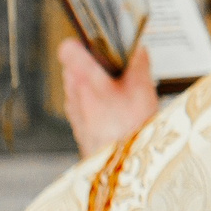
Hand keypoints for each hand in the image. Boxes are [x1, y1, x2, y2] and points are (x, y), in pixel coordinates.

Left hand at [57, 41, 157, 160]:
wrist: (120, 168)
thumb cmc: (129, 130)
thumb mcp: (143, 89)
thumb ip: (139, 63)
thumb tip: (138, 48)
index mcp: (84, 78)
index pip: (68, 48)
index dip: (83, 42)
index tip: (99, 44)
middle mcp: (73, 93)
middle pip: (75, 67)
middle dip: (95, 66)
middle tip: (118, 71)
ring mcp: (74, 112)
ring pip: (80, 87)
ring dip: (96, 86)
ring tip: (121, 94)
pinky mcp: (79, 127)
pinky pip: (85, 107)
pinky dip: (98, 105)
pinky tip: (118, 113)